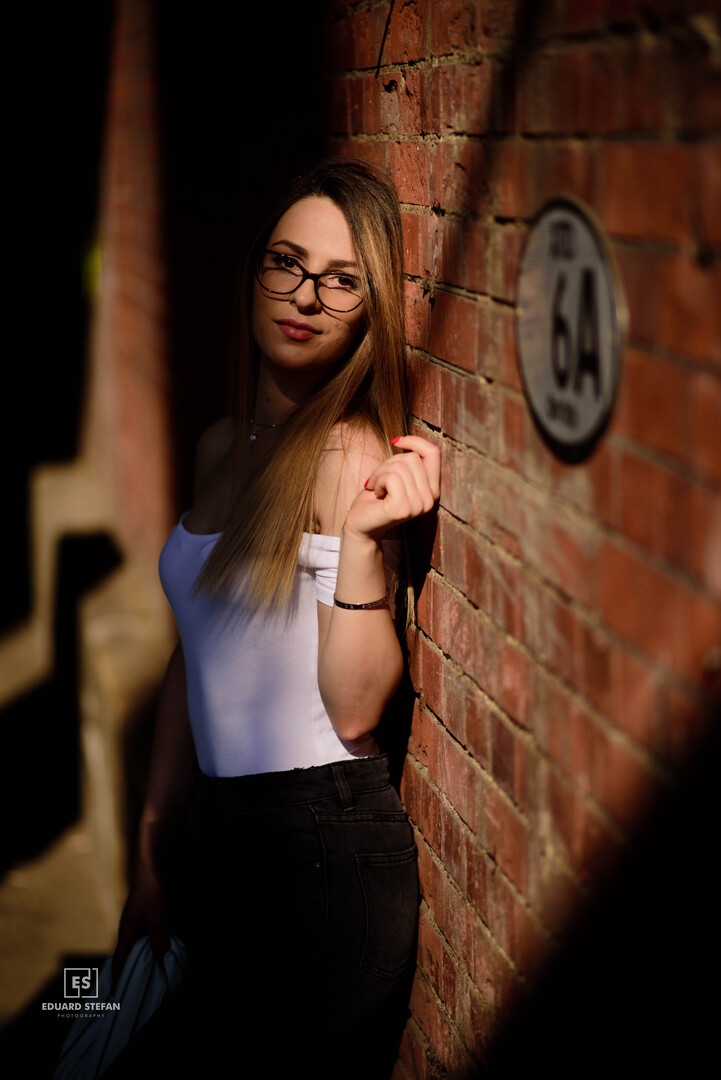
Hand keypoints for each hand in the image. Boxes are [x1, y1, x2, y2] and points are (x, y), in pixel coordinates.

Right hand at [111, 863, 168, 991]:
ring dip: (138, 962)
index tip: (115, 995)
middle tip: (127, 992)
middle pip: (126, 956)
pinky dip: (147, 950)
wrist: (150, 868)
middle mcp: (128, 930)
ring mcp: (135, 924)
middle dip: (126, 973)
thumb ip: (158, 935)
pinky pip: (143, 940)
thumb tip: (160, 954)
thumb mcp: (157, 914)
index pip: (120, 959)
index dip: (118, 976)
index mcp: (126, 931)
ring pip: (135, 948)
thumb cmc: (151, 889)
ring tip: (143, 978)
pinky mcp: (143, 919)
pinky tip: (155, 954)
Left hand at [343, 435, 440, 541]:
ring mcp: (419, 505)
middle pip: (412, 458)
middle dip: (389, 463)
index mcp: (433, 489)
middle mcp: (431, 499)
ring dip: (380, 473)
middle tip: (378, 480)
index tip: (395, 441)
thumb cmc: (377, 498)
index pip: (433, 453)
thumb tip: (400, 439)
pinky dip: (378, 481)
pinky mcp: (403, 509)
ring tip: (376, 487)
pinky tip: (376, 494)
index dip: (415, 441)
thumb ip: (407, 461)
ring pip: (400, 466)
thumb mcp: (396, 474)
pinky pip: (391, 477)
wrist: (361, 525)